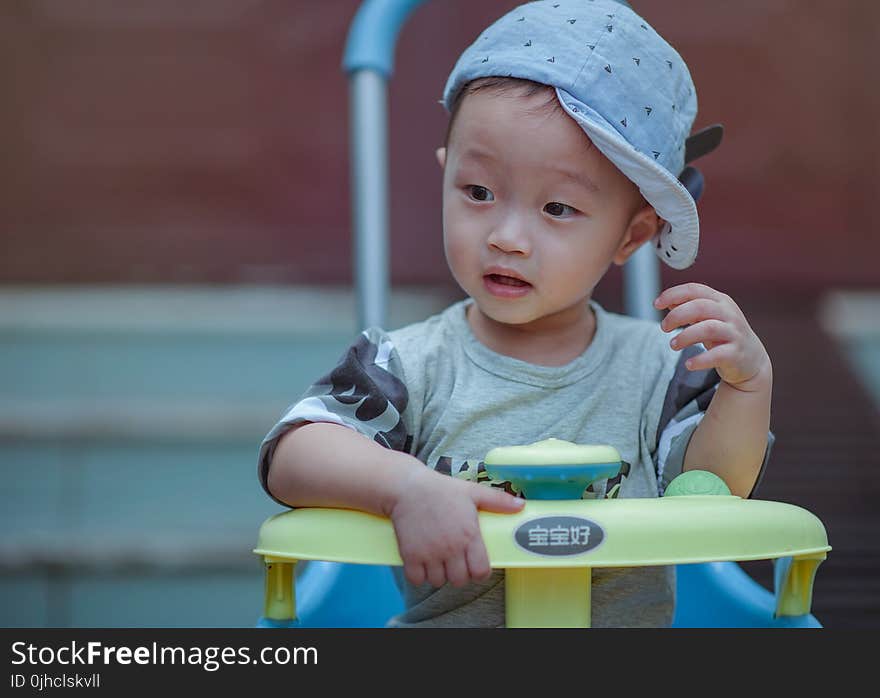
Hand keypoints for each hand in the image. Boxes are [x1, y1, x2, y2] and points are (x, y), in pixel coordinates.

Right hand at [389, 466, 523, 587]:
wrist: (408, 488)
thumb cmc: (442, 490)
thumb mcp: (472, 491)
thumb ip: (498, 501)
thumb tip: (521, 506)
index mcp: (469, 535)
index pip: (481, 572)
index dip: (479, 572)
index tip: (474, 565)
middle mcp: (451, 548)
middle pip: (459, 581)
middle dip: (458, 574)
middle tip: (455, 562)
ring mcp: (430, 553)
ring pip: (438, 582)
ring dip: (438, 575)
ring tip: (438, 560)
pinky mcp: (410, 555)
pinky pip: (417, 579)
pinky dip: (419, 575)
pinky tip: (421, 562)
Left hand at [654, 282, 770, 390]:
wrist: (750, 359)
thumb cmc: (722, 334)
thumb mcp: (706, 318)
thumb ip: (688, 308)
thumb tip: (665, 301)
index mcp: (719, 301)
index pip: (694, 290)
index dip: (673, 294)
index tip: (656, 304)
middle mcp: (728, 314)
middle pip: (700, 307)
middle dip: (676, 316)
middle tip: (663, 327)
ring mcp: (734, 333)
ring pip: (708, 328)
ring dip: (685, 336)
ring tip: (673, 345)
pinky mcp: (736, 353)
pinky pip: (717, 355)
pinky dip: (700, 360)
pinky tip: (688, 364)